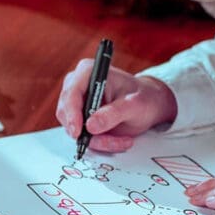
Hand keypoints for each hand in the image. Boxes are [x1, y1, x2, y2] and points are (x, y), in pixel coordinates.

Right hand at [56, 61, 177, 152]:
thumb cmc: (143, 98)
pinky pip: (80, 136)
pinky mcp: (78, 118)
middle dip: (85, 131)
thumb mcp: (135, 105)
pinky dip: (98, 142)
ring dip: (96, 139)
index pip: (71, 93)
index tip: (78, 131)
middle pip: (66, 112)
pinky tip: (116, 140)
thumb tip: (91, 125)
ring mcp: (76, 103)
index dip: (72, 113)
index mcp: (89, 72)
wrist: (148, 105)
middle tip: (106, 141)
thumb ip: (114, 113)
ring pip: (72, 127)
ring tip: (120, 140)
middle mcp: (78, 86)